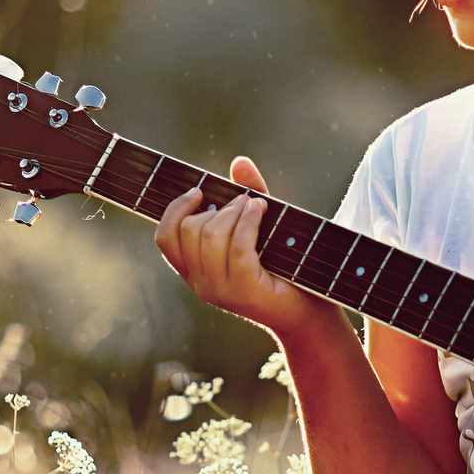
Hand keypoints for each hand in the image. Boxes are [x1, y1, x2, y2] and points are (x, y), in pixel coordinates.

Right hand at [156, 156, 333, 337]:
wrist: (308, 312)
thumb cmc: (283, 269)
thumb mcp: (259, 229)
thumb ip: (245, 197)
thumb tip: (239, 160)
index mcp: (194, 271)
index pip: (165, 238)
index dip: (176, 209)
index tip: (199, 192)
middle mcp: (200, 284)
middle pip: (190, 230)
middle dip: (218, 207)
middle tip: (244, 202)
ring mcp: (220, 290)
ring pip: (211, 235)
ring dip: (235, 210)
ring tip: (257, 206)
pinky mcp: (244, 290)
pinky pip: (237, 245)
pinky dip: (249, 221)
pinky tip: (263, 210)